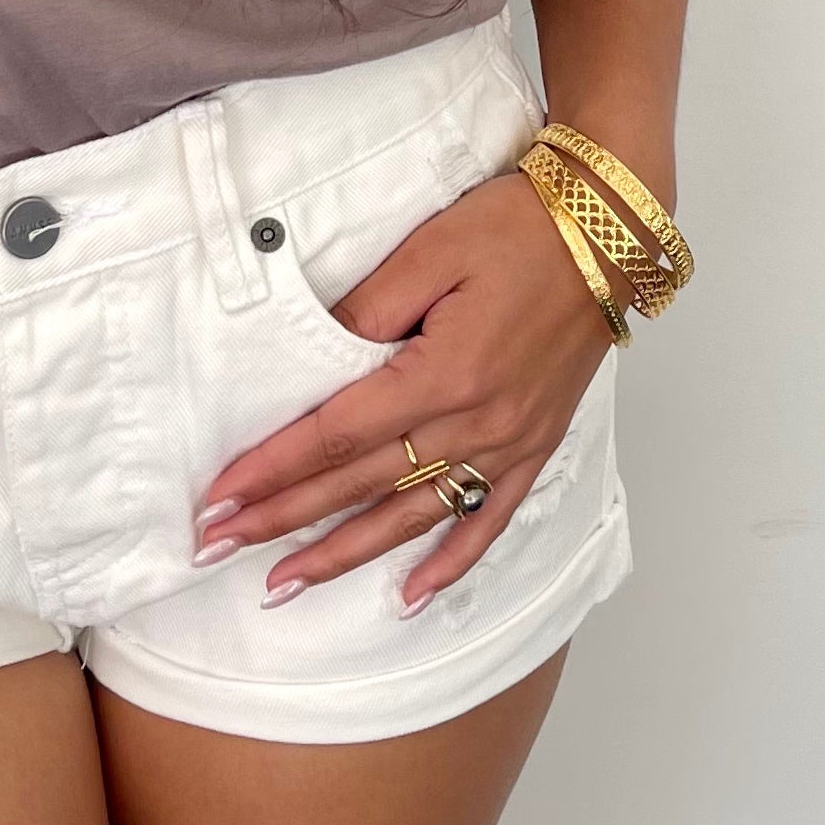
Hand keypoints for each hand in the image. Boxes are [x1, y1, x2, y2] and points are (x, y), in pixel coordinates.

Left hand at [193, 166, 620, 611]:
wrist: (607, 232)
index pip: (336, 436)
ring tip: (285, 586)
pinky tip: (412, 597)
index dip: (272, 470)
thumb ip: (367, 311)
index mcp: (444, 374)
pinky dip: (450, 564)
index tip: (219, 497)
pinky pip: (488, 521)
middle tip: (218, 547)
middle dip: (283, 520)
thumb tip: (314, 360)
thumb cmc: (517, 228)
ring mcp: (510, 443)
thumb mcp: (428, 252)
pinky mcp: (536, 446)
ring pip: (413, 517)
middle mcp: (477, 423)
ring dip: (344, 556)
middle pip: (360, 485)